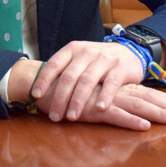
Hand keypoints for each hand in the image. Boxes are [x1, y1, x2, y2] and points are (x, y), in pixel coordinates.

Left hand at [31, 40, 145, 121]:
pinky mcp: (121, 67)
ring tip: (72, 117)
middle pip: (70, 76)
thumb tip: (38, 92)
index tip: (36, 95)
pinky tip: (100, 108)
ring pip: (88, 81)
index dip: (44, 79)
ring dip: (78, 101)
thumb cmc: (97, 61)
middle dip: (60, 98)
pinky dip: (105, 96)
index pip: (55, 64)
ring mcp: (105, 59)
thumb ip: (64, 71)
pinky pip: (111, 83)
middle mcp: (87, 52)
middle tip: (54, 116)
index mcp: (73, 49)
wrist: (129, 52)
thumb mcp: (79, 59)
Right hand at [37, 82, 165, 130]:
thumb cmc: (66, 93)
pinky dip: (130, 121)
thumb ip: (107, 104)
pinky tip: (145, 126)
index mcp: (115, 89)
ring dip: (157, 113)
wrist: (42, 85)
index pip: (145, 94)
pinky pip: (115, 115)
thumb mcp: (91, 99)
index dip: (164, 101)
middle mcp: (113, 92)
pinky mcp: (92, 108)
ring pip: (136, 106)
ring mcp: (104, 99)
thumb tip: (123, 113)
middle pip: (147, 98)